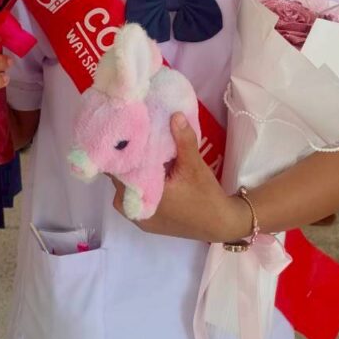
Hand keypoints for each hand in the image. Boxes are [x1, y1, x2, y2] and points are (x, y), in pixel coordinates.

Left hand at [111, 114, 250, 242]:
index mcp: (139, 197)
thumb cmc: (205, 196)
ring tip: (140, 146)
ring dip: (134, 169)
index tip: (123, 130)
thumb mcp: (194, 165)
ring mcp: (138, 216)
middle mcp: (132, 210)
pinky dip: (140, 181)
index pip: (117, 170)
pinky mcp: (147, 219)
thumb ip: (183, 140)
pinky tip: (149, 166)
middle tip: (131, 133)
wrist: (221, 223)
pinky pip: (136, 195)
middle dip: (126, 158)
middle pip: (120, 178)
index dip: (119, 150)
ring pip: (127, 186)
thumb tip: (175, 114)